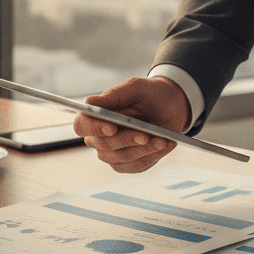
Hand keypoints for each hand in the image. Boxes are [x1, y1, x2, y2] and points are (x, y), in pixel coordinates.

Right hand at [73, 76, 190, 173]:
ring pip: (121, 158)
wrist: (172, 105)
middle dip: (127, 140)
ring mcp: (114, 152)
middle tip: (145, 136)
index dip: (94, 128)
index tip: (111, 127)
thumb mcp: (136, 87)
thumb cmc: (149, 93)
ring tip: (162, 140)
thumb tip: (89, 103)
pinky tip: (165, 144)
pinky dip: (152, 156)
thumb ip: (114, 94)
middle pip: (104, 145)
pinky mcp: (130, 163)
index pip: (82, 125)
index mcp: (96, 115)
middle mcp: (100, 136)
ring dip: (143, 150)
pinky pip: (136, 166)